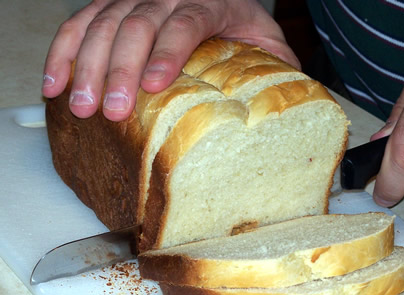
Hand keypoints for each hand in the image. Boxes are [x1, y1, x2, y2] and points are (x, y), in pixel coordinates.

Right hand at [42, 0, 298, 120]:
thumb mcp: (266, 37)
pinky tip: (56, 82)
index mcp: (211, 1)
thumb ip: (275, 61)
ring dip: (88, 66)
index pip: (186, 22)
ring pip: (104, 22)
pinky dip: (65, 51)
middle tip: (111, 111)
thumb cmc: (241, 18)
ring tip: (82, 106)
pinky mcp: (113, 2)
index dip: (167, 52)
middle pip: (139, 23)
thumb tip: (284, 100)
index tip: (153, 86)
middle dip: (120, 69)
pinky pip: (82, 21)